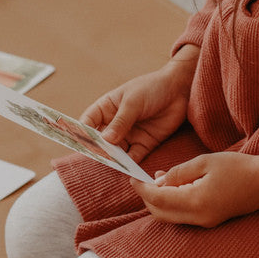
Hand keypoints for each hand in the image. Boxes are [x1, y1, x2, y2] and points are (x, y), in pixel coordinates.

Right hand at [81, 46, 199, 160]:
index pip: (88, 123)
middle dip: (98, 150)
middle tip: (97, 157)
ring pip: (116, 152)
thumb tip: (105, 140)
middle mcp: (114, 124)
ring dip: (114, 160)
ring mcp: (129, 135)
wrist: (179, 89)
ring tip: (113, 165)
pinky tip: (128, 169)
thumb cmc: (152, 88)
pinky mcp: (144, 144)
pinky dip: (130, 165)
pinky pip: (133, 158)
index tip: (79, 144)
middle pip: (100, 142)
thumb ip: (121, 121)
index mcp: (106, 109)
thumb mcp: (133, 102)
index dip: (81, 134)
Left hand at [132, 135, 258, 226]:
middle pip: (160, 214)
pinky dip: (174, 203)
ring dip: (161, 200)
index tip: (132, 177)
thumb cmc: (239, 167)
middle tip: (142, 180)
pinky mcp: (211, 221)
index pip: (157, 200)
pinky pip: (184, 215)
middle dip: (148, 198)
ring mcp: (205, 222)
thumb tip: (158, 181)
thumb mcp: (205, 162)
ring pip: (171, 216)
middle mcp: (198, 218)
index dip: (142, 189)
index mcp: (195, 202)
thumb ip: (179, 172)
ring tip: (160, 178)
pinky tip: (176, 185)